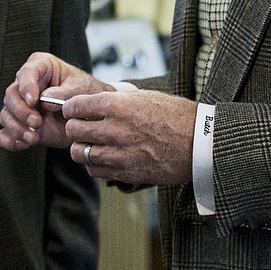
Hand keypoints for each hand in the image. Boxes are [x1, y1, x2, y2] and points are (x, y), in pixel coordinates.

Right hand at [0, 52, 110, 151]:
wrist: (89, 116)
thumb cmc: (85, 94)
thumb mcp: (80, 89)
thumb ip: (64, 93)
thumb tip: (44, 100)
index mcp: (40, 66)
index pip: (26, 73)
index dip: (27, 87)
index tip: (33, 101)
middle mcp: (25, 84)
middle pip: (11, 95)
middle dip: (21, 111)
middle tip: (36, 123)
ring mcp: (21, 106)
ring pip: (6, 115)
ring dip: (17, 128)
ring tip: (34, 138)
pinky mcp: (20, 125)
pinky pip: (5, 133)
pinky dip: (10, 140)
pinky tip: (23, 144)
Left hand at [63, 90, 195, 185]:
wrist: (200, 143)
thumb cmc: (176, 116)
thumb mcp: (144, 97)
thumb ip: (116, 101)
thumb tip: (93, 103)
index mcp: (118, 105)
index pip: (75, 106)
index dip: (71, 108)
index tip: (73, 110)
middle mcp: (115, 128)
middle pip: (73, 130)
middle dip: (74, 128)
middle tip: (81, 127)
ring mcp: (119, 153)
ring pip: (79, 153)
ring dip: (82, 148)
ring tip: (92, 144)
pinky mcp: (126, 172)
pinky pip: (95, 170)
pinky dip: (95, 165)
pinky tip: (104, 158)